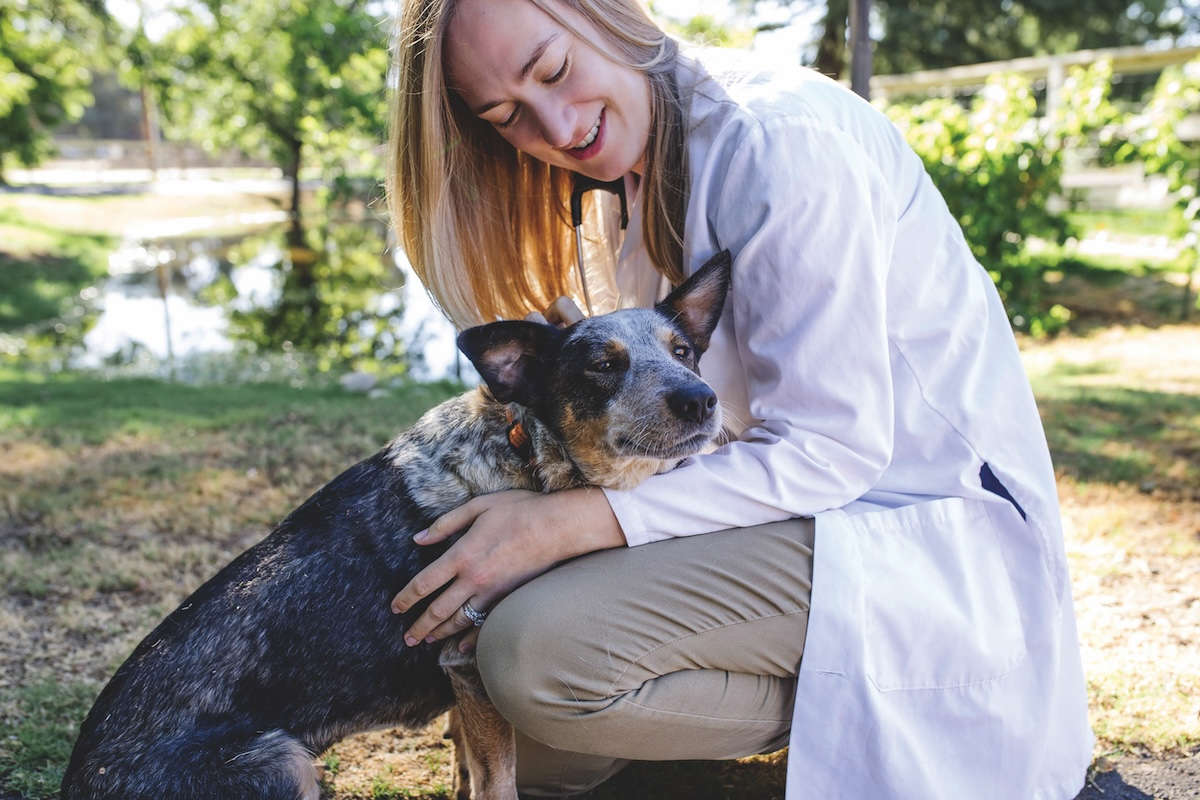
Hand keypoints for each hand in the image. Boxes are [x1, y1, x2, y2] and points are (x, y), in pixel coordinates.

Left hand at [390, 487, 623, 650]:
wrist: (558, 527)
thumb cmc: (519, 511)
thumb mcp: (478, 507)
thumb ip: (445, 524)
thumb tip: (419, 538)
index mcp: (462, 555)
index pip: (425, 583)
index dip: (407, 597)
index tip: (395, 607)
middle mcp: (474, 579)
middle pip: (439, 610)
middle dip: (420, 626)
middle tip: (406, 637)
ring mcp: (493, 592)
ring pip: (460, 620)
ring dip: (440, 633)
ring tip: (427, 640)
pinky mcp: (510, 598)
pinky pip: (486, 624)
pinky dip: (471, 639)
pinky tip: (461, 647)